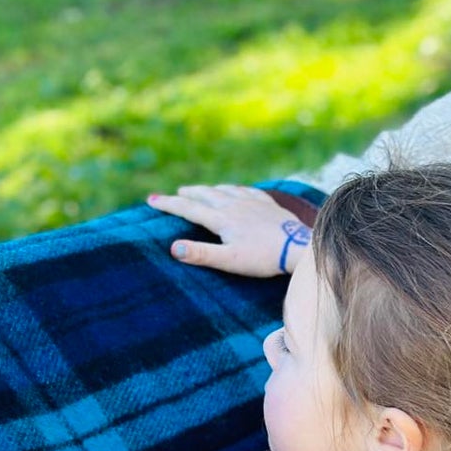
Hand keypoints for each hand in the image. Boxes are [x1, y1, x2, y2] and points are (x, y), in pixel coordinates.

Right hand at [147, 184, 311, 277]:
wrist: (298, 247)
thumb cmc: (263, 258)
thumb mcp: (229, 261)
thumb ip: (201, 254)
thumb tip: (173, 247)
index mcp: (221, 219)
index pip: (188, 209)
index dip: (168, 204)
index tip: (151, 200)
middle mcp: (234, 205)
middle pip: (204, 195)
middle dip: (186, 194)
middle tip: (172, 194)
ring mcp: (252, 202)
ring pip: (224, 190)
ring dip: (208, 189)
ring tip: (199, 190)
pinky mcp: (267, 204)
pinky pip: (246, 191)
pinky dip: (234, 189)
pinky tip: (236, 190)